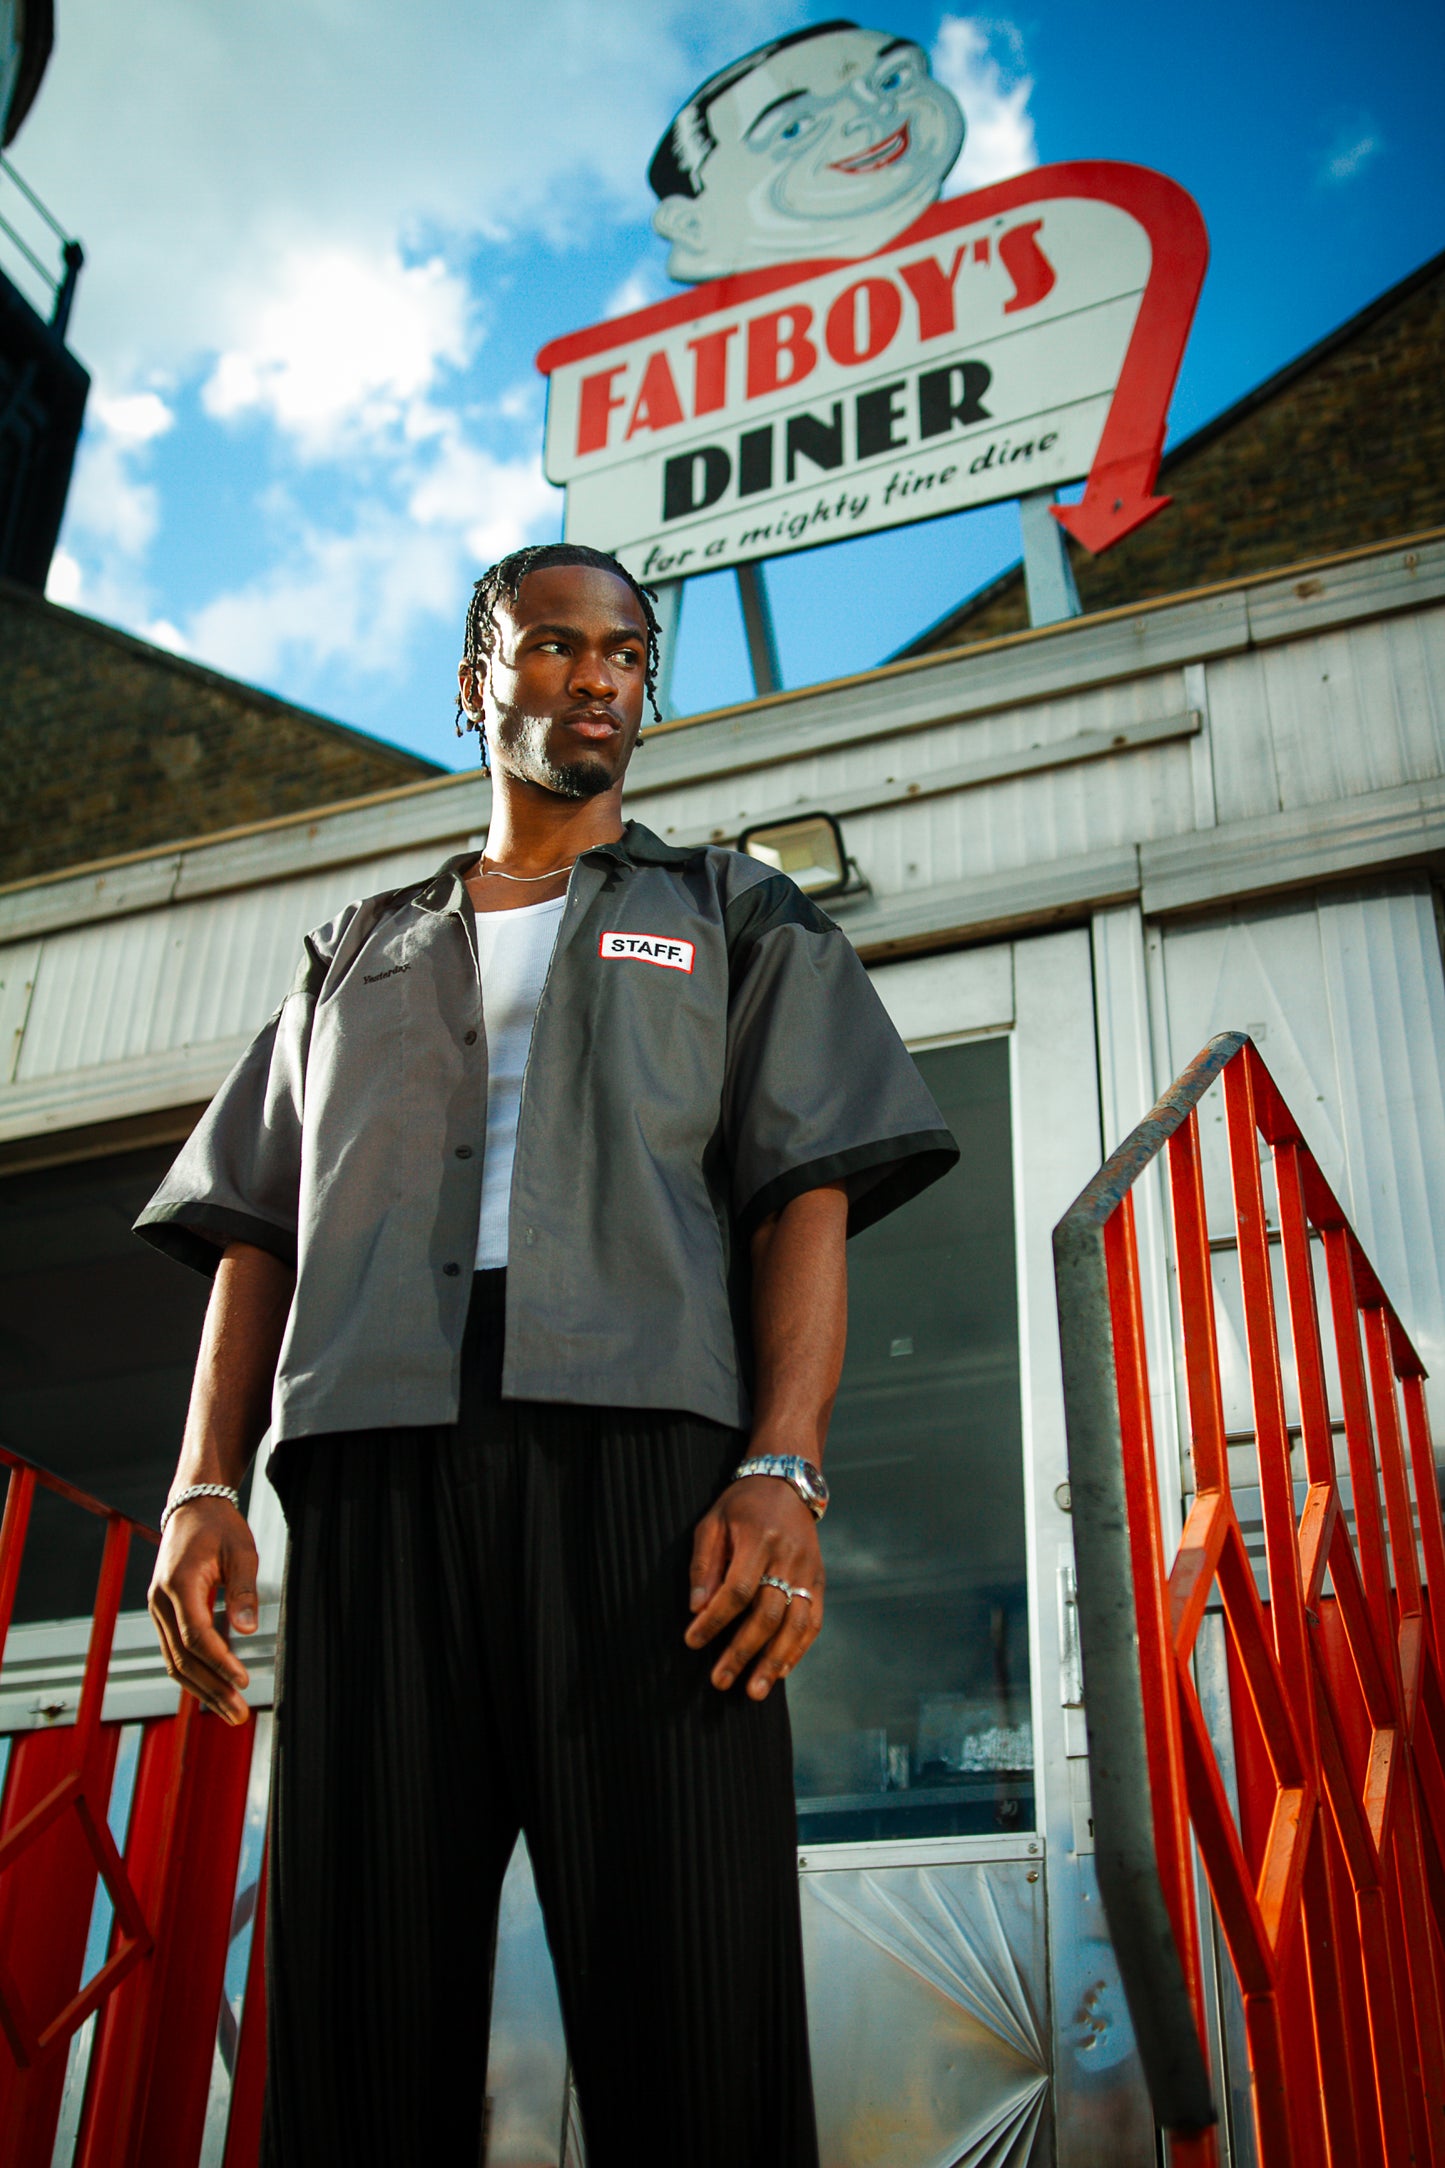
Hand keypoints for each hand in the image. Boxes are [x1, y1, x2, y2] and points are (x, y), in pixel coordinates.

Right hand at [148, 1498, 258, 1724]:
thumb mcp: (241, 1552)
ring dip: (201, 1689)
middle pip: (182, 1658)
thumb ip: (243, 1591)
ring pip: (174, 1661)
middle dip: (211, 1688)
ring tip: (229, 1712)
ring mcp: (157, 1610)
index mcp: (178, 1585)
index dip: (219, 1661)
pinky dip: (193, 1673)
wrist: (191, 1509)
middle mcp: (160, 1602)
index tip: (243, 1681)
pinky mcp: (162, 1614)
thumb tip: (248, 1631)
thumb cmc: (220, 1528)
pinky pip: (174, 1652)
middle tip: (238, 1713)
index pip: (196, 1635)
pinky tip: (213, 1690)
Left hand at [685, 1477, 823, 1699]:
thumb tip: (697, 1609)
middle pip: (768, 1613)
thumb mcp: (712, 1523)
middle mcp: (789, 1557)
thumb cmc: (741, 1505)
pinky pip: (812, 1621)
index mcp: (759, 1539)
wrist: (787, 1483)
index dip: (715, 1620)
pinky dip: (797, 1650)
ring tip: (753, 1691)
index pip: (737, 1590)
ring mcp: (809, 1570)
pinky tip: (779, 1672)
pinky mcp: (819, 1580)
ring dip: (774, 1661)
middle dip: (742, 1652)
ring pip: (795, 1624)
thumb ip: (704, 1565)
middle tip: (719, 1680)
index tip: (692, 1641)